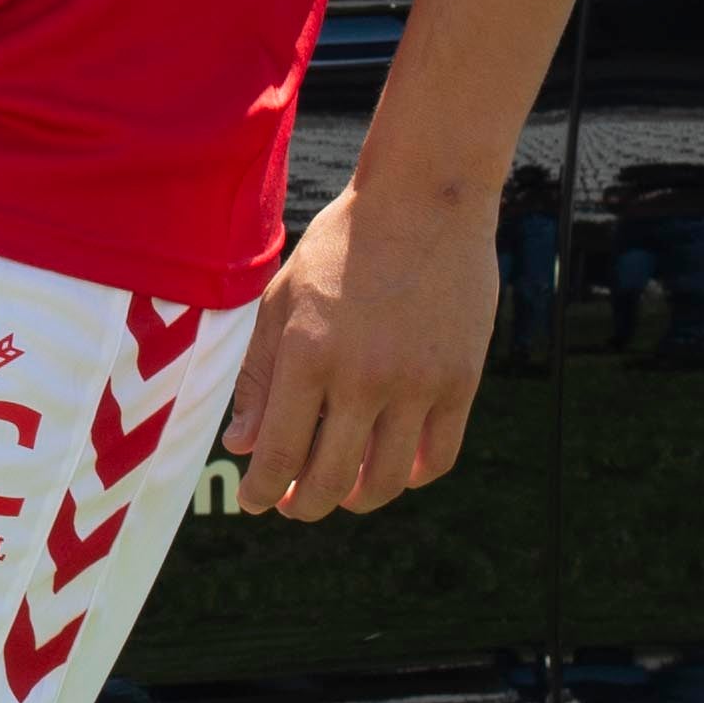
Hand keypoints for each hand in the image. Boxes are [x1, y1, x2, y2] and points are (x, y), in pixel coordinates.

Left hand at [219, 164, 492, 513]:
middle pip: (330, 480)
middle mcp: (363, 376)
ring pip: (387, 480)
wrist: (425, 197)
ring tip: (344, 493)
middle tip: (294, 504)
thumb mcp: (283, 298)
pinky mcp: (461, 380)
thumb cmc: (342, 245)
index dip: (262, 490)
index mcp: (307, 354)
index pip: (279, 453)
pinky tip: (394, 468)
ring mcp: (418, 382)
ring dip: (358, 500)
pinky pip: (438, 456)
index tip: (255, 501)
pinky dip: (413, 475)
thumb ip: (258, 375)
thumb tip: (242, 447)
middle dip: (304, 504)